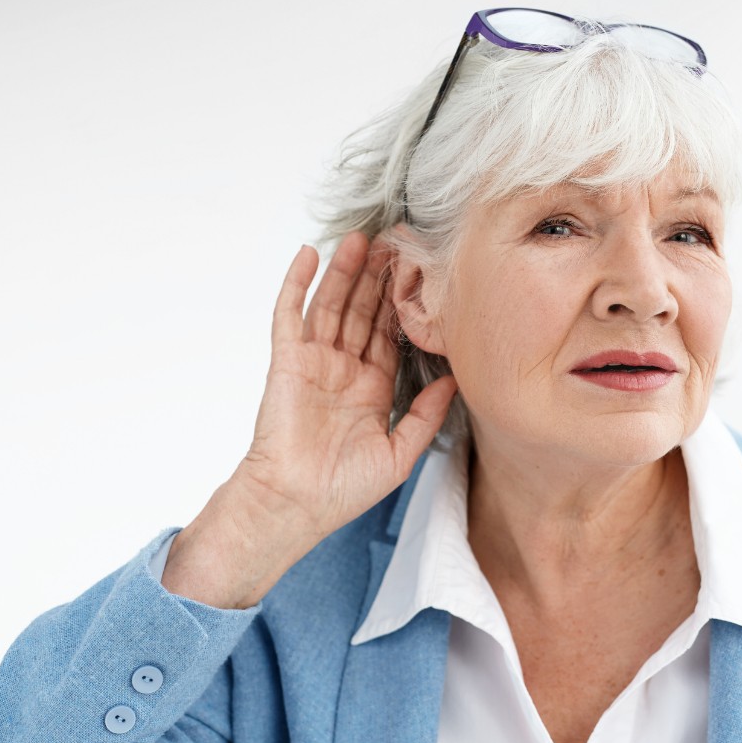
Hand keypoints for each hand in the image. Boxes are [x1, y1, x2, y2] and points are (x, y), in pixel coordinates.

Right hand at [163, 233, 456, 607]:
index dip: (402, 302)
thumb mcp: (400, 453)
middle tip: (395, 240)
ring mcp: (313, 363)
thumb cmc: (343, 489)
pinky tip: (309, 254)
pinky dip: (297, 284)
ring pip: (331, 305)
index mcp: (371, 388)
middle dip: (377, 277)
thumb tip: (455, 380)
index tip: (420, 271)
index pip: (389, 333)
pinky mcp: (287, 361)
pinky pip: (290, 315)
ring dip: (344, 271)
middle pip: (362, 311)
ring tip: (361, 237)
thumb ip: (426, 415)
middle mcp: (343, 369)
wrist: (295, 505)